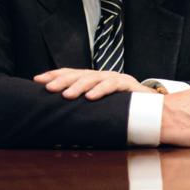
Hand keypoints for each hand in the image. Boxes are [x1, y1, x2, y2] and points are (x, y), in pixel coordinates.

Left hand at [34, 68, 156, 99]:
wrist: (151, 108)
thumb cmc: (121, 108)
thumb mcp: (99, 106)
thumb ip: (84, 107)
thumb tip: (59, 115)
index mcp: (92, 79)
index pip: (70, 73)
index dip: (54, 75)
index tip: (37, 80)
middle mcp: (101, 75)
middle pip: (78, 74)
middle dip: (62, 80)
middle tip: (48, 88)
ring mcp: (114, 77)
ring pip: (93, 77)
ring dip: (79, 86)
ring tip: (66, 95)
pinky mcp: (126, 84)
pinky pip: (112, 85)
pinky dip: (100, 90)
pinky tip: (91, 97)